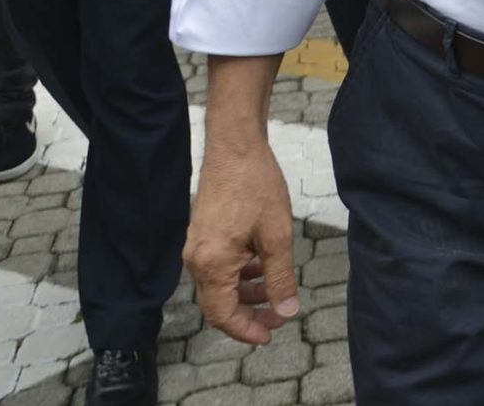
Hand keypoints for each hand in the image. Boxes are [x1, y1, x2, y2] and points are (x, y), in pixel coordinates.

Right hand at [185, 138, 300, 345]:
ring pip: (220, 285)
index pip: (222, 315)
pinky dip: (240, 273)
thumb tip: (287, 310)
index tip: (270, 335)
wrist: (235, 148)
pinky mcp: (202, 235)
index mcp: (211, 265)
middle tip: (279, 316)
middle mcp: (196, 260)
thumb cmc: (256, 186)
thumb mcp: (277, 236)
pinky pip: (219, 267)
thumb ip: (281, 278)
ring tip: (276, 290)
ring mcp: (196, 247)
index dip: (246, 331)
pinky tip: (263, 265)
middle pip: (219, 303)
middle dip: (250, 313)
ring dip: (247, 292)